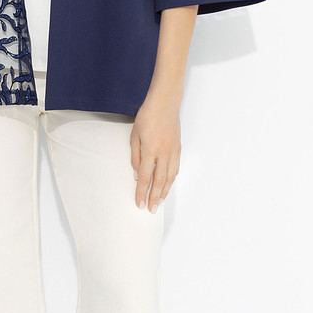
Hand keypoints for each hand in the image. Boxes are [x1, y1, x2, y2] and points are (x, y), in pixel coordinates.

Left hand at [130, 88, 181, 212]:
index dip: (141, 192)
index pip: (144, 177)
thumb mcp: (134, 135)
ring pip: (170, 177)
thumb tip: (136, 173)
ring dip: (164, 192)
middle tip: (150, 209)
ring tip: (159, 202)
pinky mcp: (178, 148)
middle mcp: (163, 153)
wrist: (165, 103)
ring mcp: (173, 151)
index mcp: (150, 150)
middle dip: (154, 197)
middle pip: (159, 181)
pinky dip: (171, 180)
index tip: (139, 203)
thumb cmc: (147, 116)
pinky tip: (168, 185)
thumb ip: (135, 156)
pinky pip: (175, 168)